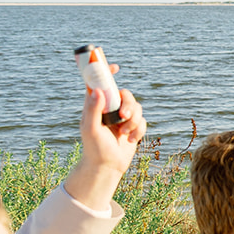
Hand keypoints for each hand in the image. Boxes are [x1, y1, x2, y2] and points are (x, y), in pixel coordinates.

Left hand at [64, 78, 146, 211]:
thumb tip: (99, 90)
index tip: (114, 68)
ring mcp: (122, 117)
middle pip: (125, 94)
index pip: (100, 83)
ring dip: (133, 121)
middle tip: (123, 115)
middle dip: (128, 104)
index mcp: (95, 105)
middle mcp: (109, 108)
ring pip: (137, 107)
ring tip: (125, 133)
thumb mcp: (90, 128)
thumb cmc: (94, 148)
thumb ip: (92, 108)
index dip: (105, 72)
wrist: (108, 166)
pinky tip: (130, 140)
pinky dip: (138, 130)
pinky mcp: (133, 126)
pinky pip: (143, 120)